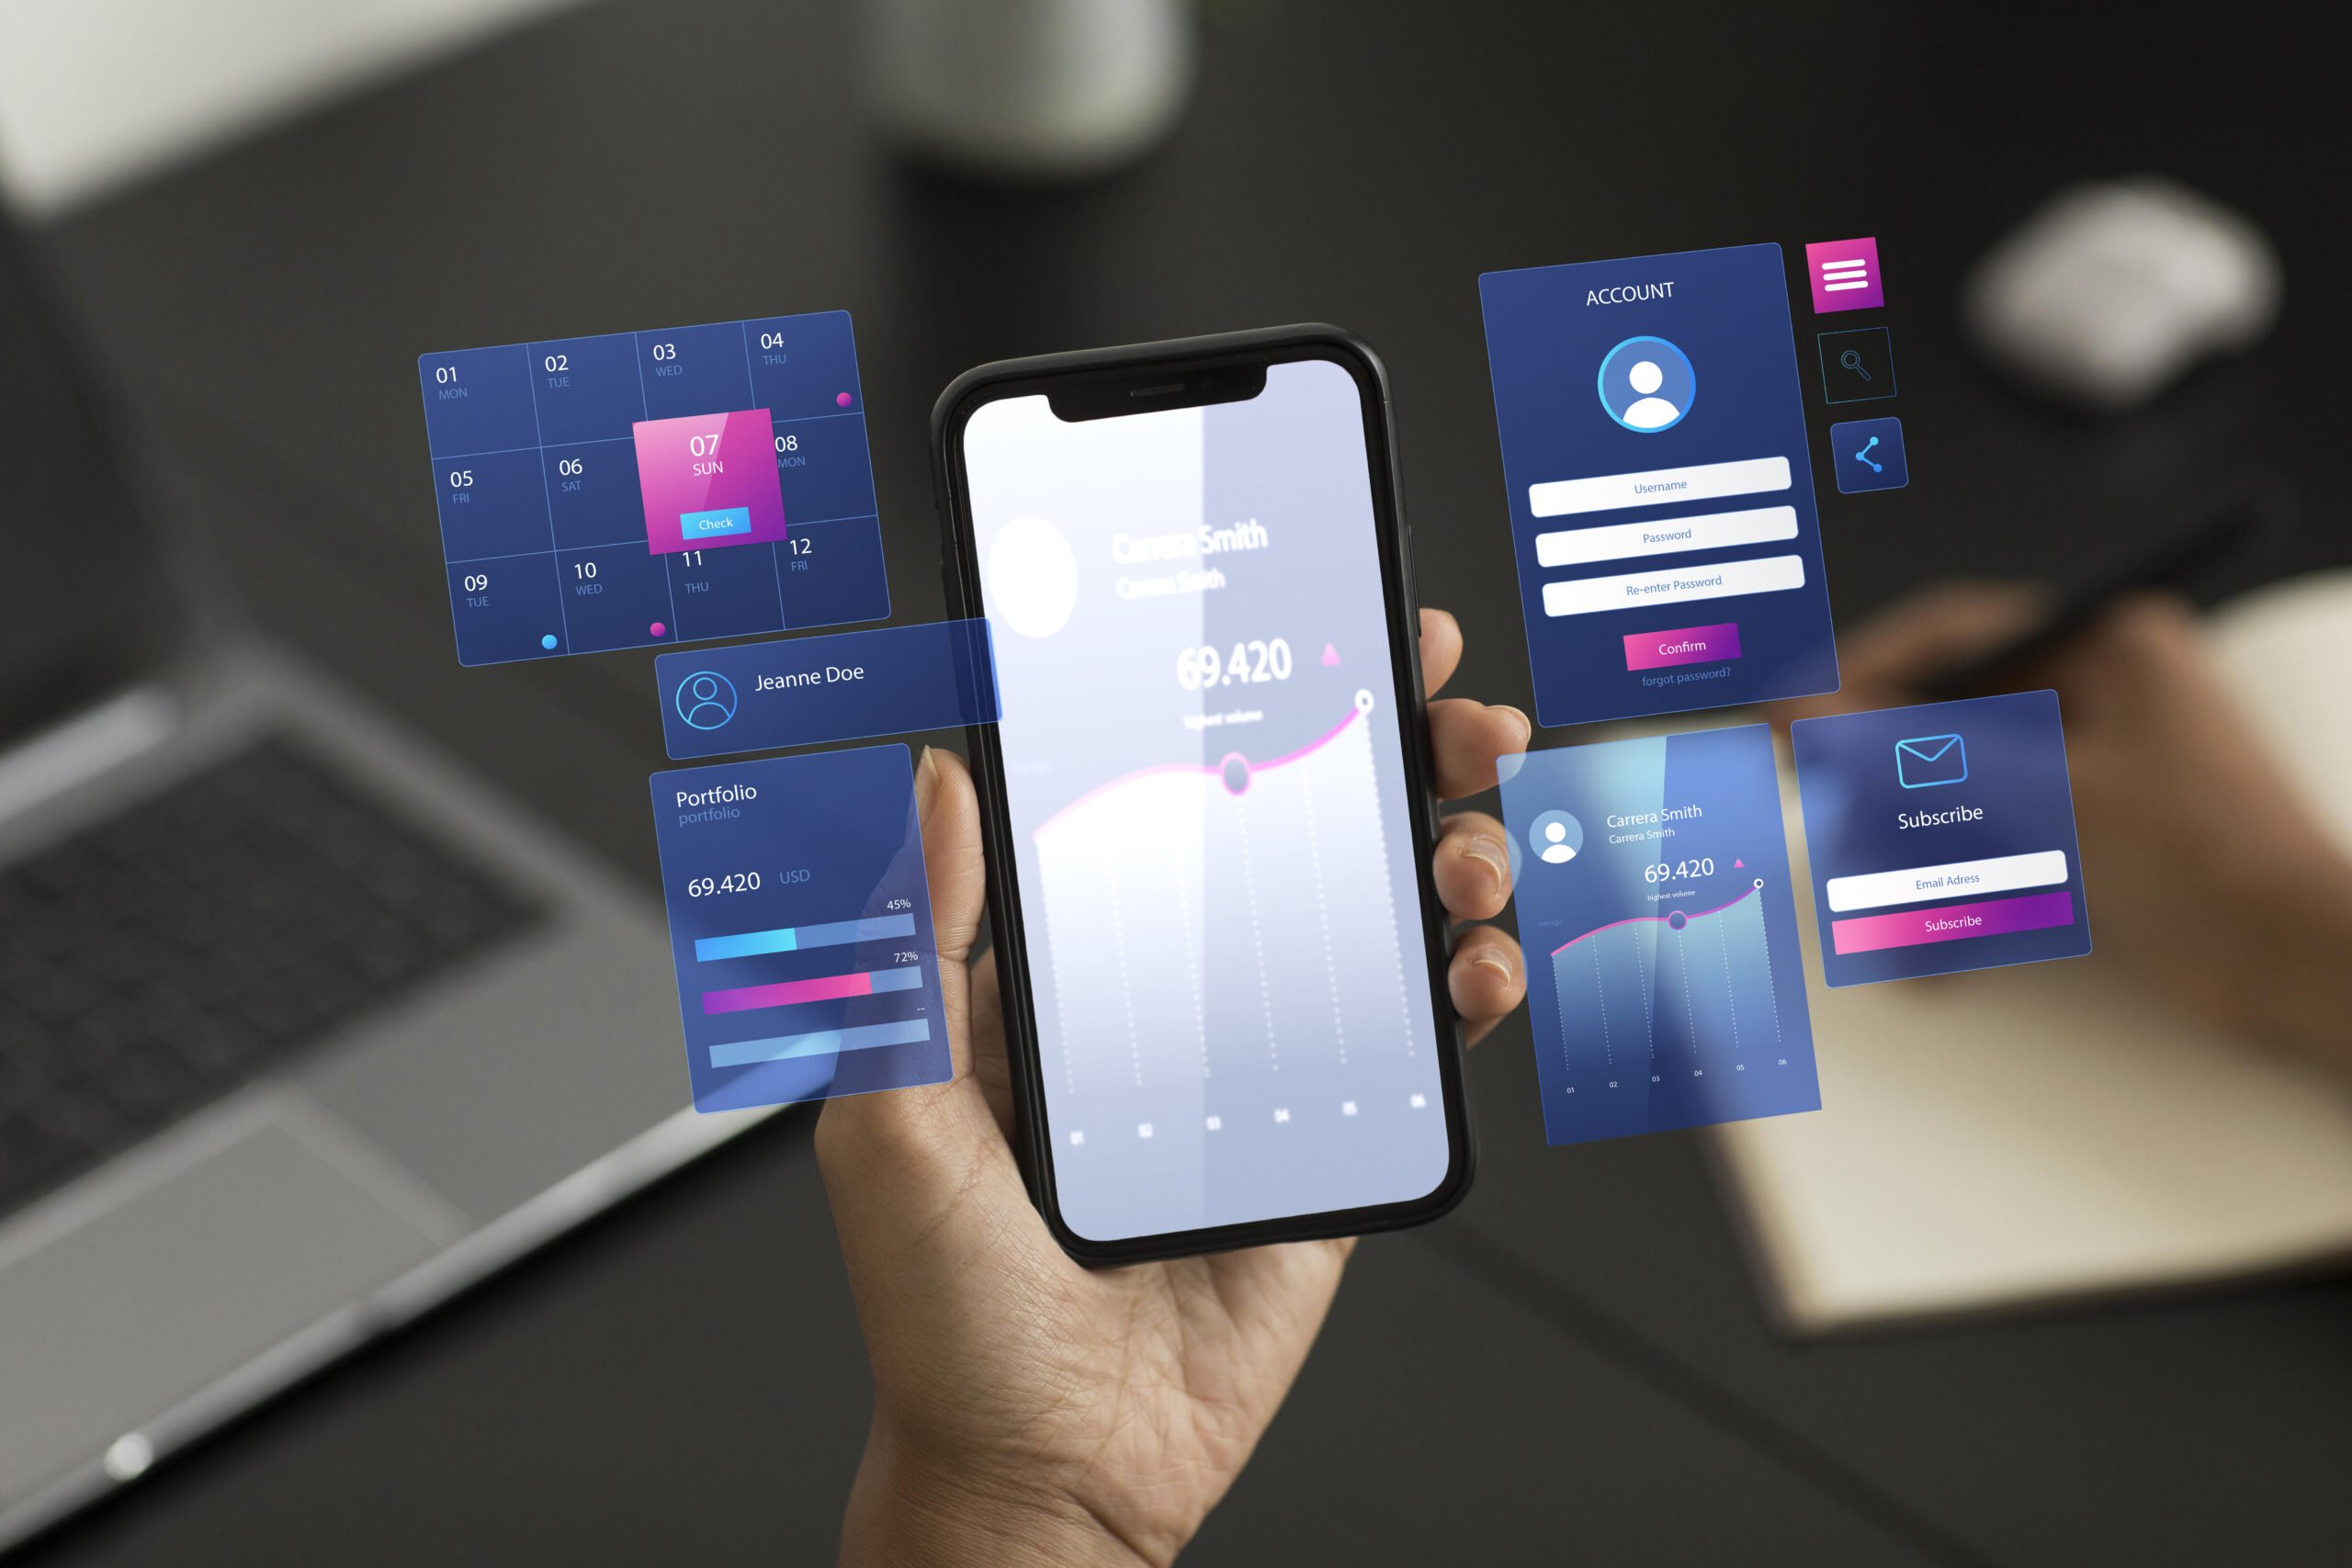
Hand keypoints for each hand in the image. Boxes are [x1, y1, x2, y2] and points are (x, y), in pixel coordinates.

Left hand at [817, 608, 1528, 1566]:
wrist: (1049, 1478)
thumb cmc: (945, 1317)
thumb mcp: (890, 1117)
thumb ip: (912, 949)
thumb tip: (928, 779)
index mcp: (1060, 969)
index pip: (1156, 792)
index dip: (1232, 701)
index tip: (1295, 622)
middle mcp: (1167, 996)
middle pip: (1294, 832)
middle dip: (1383, 748)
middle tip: (1443, 702)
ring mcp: (1260, 1065)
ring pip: (1376, 916)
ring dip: (1444, 850)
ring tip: (1464, 840)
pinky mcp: (1334, 1142)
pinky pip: (1420, 1040)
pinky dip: (1469, 985)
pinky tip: (1477, 963)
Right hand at [1775, 582, 2351, 1059]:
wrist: (2306, 973)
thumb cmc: (2208, 865)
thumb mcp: (2047, 799)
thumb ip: (1918, 753)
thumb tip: (1806, 710)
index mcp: (2107, 646)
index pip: (1952, 635)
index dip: (1859, 675)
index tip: (1792, 725)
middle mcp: (2097, 695)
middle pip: (1944, 723)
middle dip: (1887, 797)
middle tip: (1840, 835)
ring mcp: (2092, 770)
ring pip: (1957, 801)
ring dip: (1918, 865)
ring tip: (1894, 920)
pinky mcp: (2091, 840)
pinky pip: (1992, 855)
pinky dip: (1960, 903)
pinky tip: (1937, 964)